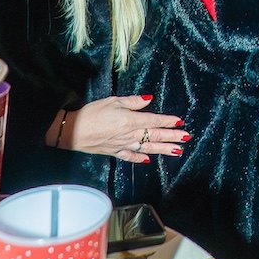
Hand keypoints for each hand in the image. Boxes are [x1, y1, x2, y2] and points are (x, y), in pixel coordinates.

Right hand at [49, 95, 191, 164]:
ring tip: (177, 151)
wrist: (72, 132)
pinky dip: (141, 158)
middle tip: (186, 137)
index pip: (154, 121)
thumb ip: (133, 101)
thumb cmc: (91, 113)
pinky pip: (131, 156)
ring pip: (148, 148)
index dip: (168, 121)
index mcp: (130, 120)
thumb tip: (148, 100)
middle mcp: (130, 135)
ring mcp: (123, 145)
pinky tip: (149, 159)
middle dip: (172, 137)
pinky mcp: (115, 152)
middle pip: (155, 136)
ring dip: (164, 149)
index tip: (180, 122)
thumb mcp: (113, 101)